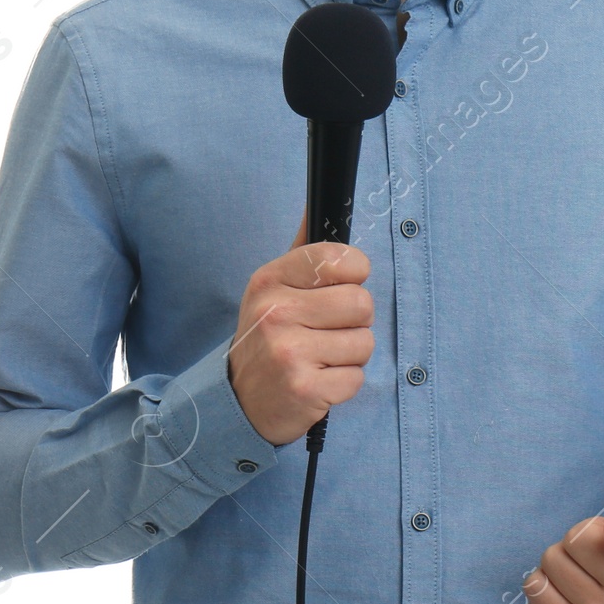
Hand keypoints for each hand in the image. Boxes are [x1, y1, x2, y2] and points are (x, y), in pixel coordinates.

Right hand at [226, 207, 374, 446]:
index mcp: (271, 279)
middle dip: (353, 321)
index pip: (341, 259)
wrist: (238, 401)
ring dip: (349, 354)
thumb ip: (302, 251)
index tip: (338, 289)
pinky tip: (317, 380)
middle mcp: (277, 311)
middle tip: (325, 332)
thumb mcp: (272, 289)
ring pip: (364, 342)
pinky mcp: (305, 389)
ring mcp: (289, 352)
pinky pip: (357, 378)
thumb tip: (315, 203)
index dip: (354, 275)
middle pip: (362, 302)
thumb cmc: (267, 338)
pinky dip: (343, 383)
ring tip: (319, 358)